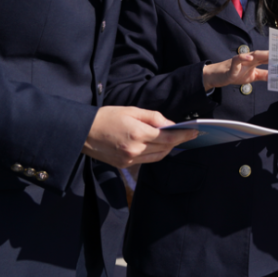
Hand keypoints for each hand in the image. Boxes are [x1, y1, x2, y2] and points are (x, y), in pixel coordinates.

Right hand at [83, 106, 197, 167]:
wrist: (83, 132)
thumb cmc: (107, 117)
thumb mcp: (131, 110)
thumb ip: (153, 117)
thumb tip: (170, 124)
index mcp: (138, 134)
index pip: (168, 138)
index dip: (184, 135)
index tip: (195, 132)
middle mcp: (135, 150)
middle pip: (165, 148)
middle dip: (178, 141)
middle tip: (187, 133)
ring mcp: (129, 160)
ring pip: (158, 157)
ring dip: (167, 148)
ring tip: (173, 139)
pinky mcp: (124, 166)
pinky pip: (146, 161)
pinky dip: (155, 153)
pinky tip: (157, 145)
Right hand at [202, 51, 268, 90]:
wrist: (219, 76)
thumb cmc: (236, 74)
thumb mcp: (252, 77)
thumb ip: (263, 75)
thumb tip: (275, 77)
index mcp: (255, 61)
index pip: (269, 58)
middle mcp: (249, 58)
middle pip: (264, 55)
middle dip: (274, 55)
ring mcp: (241, 60)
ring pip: (253, 55)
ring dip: (263, 54)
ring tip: (272, 55)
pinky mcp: (233, 65)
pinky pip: (238, 59)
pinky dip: (243, 57)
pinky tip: (249, 58)